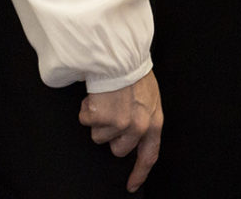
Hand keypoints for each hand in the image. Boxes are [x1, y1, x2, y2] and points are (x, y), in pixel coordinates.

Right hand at [79, 71, 162, 191]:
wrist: (120, 55)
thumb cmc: (133, 73)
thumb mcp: (149, 98)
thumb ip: (144, 118)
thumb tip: (133, 136)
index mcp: (154, 122)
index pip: (149, 156)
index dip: (139, 173)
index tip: (131, 185)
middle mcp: (138, 128)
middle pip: (117, 149)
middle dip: (111, 134)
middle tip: (112, 112)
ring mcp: (119, 124)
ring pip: (98, 136)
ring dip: (98, 119)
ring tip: (106, 98)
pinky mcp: (101, 117)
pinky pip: (85, 121)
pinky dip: (86, 109)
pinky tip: (96, 95)